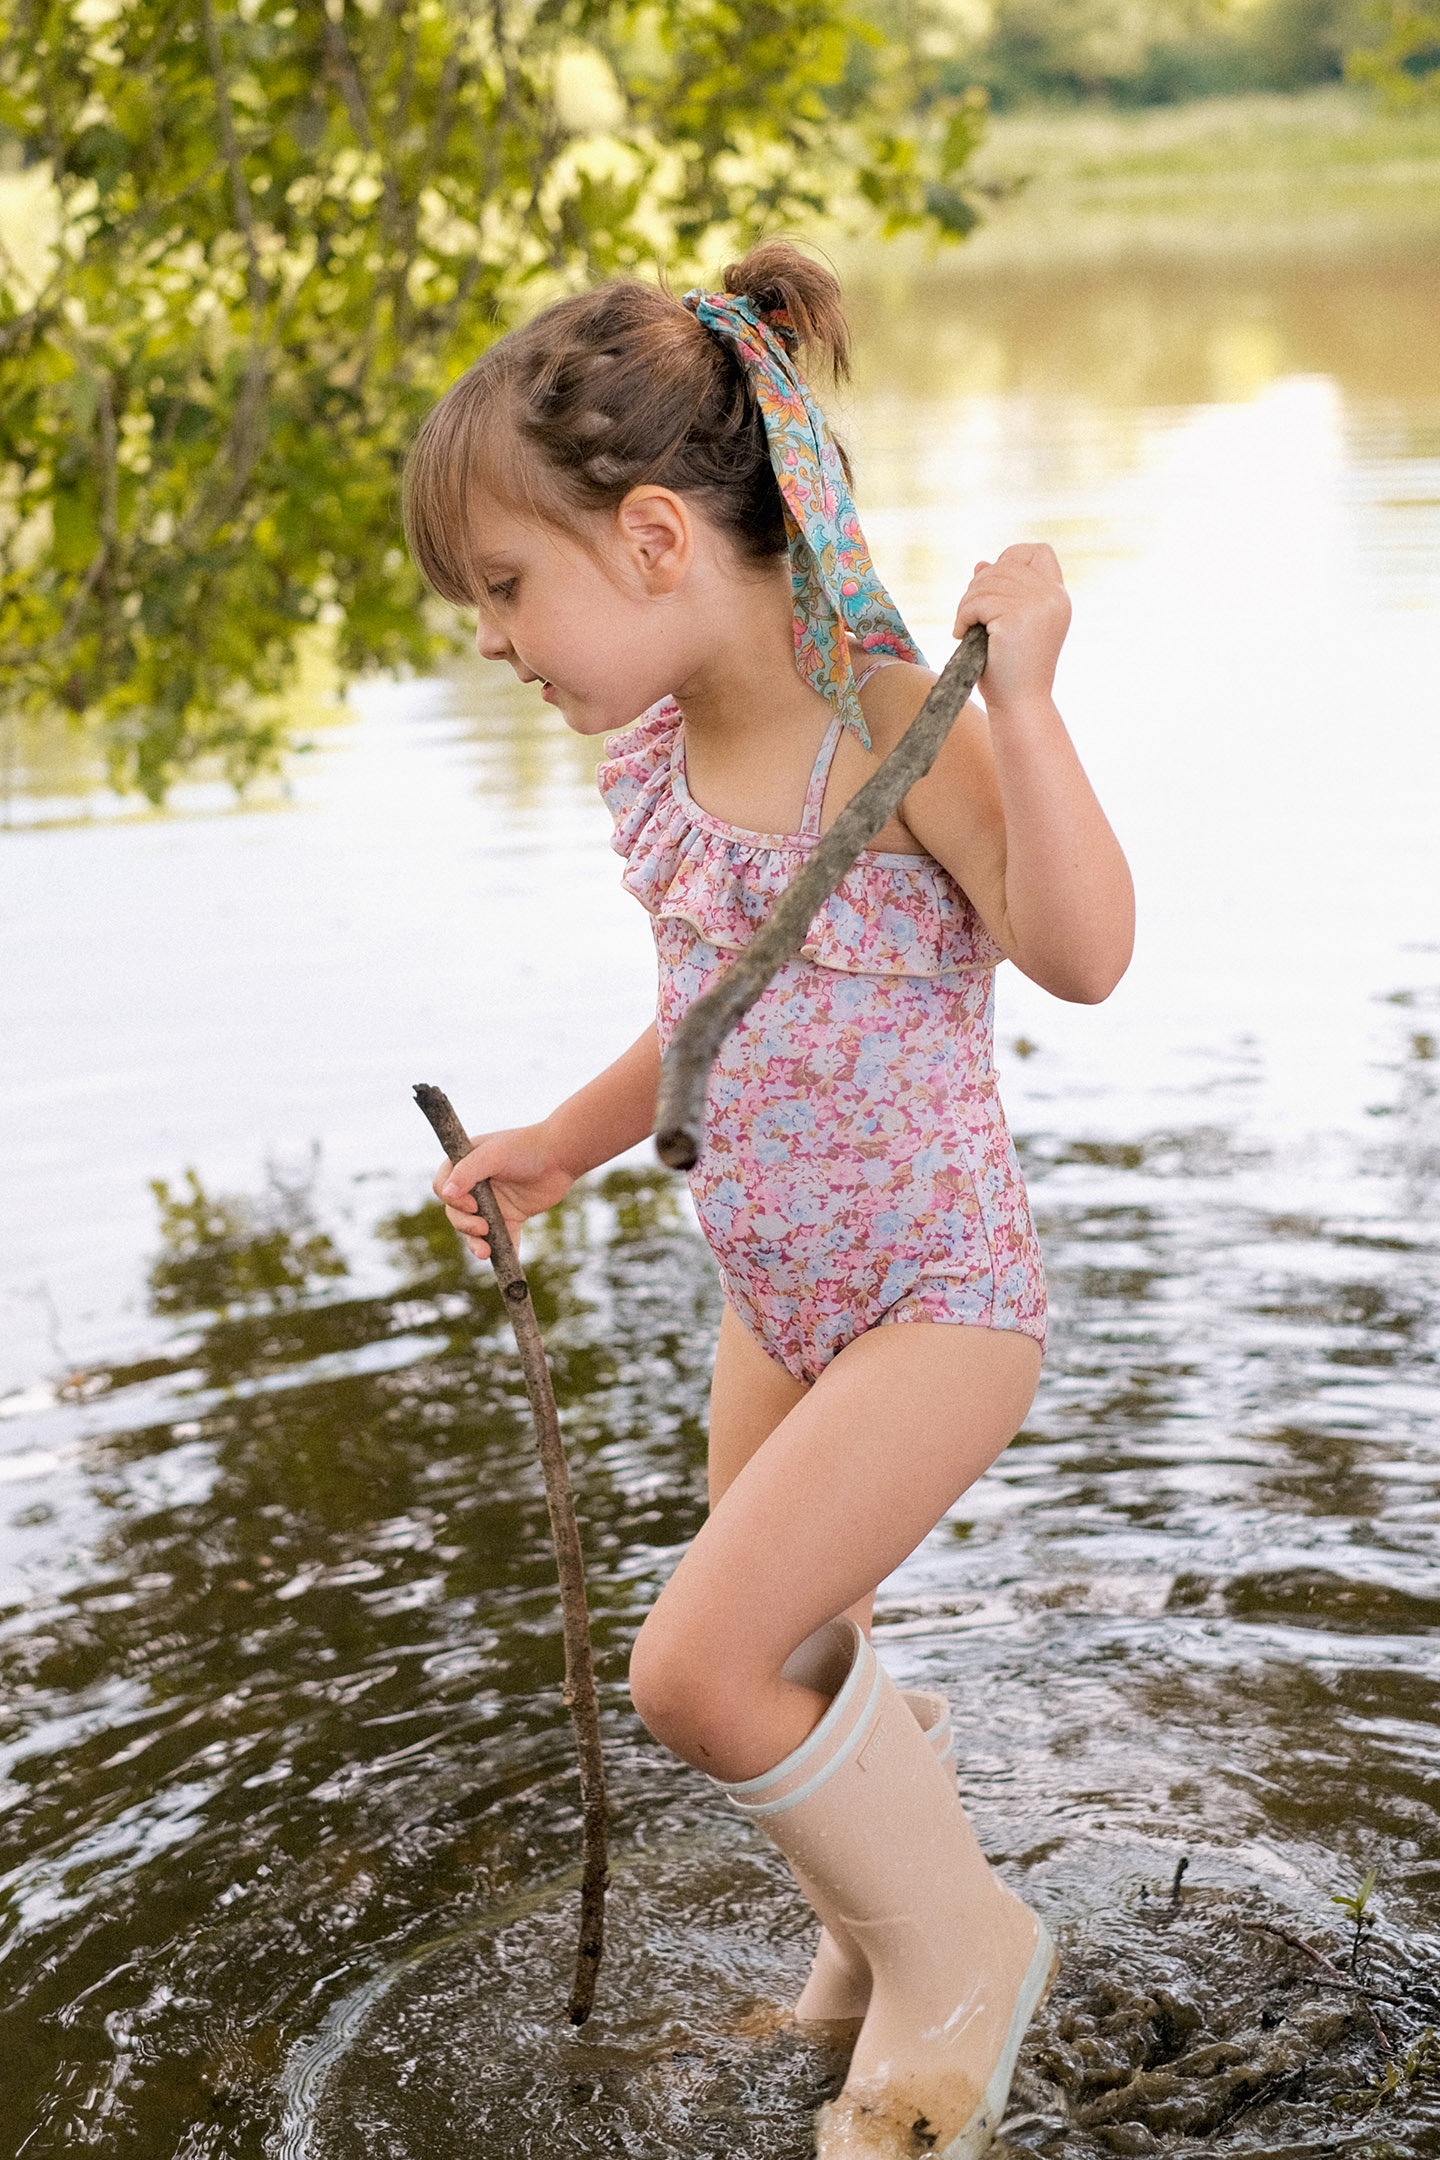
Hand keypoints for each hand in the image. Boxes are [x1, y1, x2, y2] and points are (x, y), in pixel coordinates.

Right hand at [433, 1123, 575, 1262]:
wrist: (562, 1156)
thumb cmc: (526, 1147)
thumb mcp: (493, 1155)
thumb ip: (468, 1172)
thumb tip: (446, 1194)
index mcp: (465, 1165)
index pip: (443, 1187)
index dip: (452, 1199)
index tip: (471, 1203)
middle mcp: (475, 1186)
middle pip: (456, 1212)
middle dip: (464, 1224)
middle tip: (482, 1227)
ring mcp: (493, 1203)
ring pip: (475, 1230)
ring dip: (476, 1243)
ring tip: (486, 1253)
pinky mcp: (512, 1216)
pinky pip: (503, 1239)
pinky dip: (504, 1251)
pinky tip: (508, 1262)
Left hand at [952, 543, 1070, 714]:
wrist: (1020, 704)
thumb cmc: (1012, 669)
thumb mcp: (1008, 624)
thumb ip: (1000, 592)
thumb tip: (981, 564)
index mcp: (1057, 596)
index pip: (1038, 551)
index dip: (1011, 560)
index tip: (993, 591)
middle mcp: (1052, 596)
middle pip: (1003, 565)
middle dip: (978, 588)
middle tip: (969, 616)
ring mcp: (1037, 605)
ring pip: (986, 582)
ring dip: (967, 604)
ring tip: (965, 628)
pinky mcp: (1017, 617)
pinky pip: (977, 602)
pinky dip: (962, 617)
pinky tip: (962, 635)